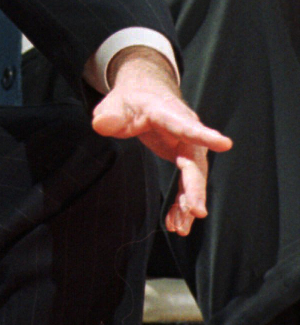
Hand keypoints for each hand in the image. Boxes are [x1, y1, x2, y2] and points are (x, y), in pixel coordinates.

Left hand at [92, 47, 231, 236]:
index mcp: (167, 113)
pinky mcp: (182, 159)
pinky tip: (174, 223)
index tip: (225, 143)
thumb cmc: (132, 100)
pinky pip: (186, 184)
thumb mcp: (116, 103)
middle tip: (196, 212)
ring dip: (188, 203)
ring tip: (180, 229)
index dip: (203, 134)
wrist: (145, 95)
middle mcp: (184, 131)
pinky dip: (180, 204)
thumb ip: (110, 115)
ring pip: (193, 178)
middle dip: (195, 187)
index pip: (185, 124)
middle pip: (193, 161)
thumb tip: (99, 124)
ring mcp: (186, 147)